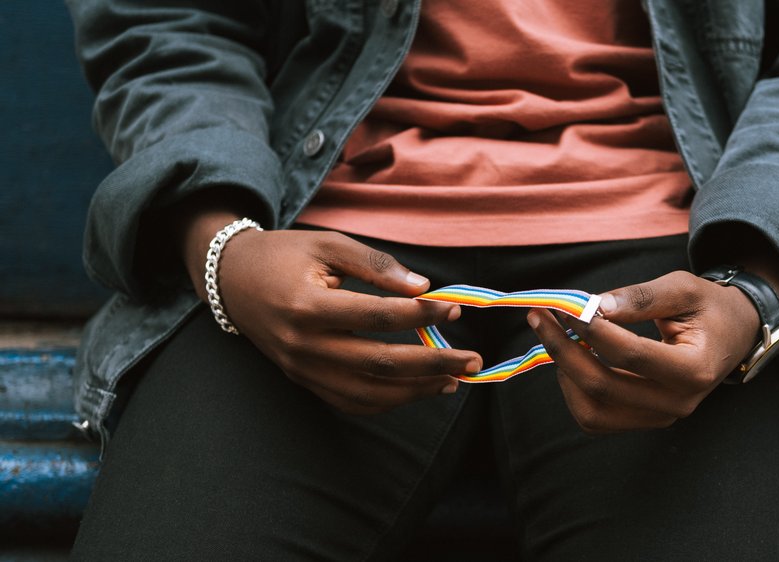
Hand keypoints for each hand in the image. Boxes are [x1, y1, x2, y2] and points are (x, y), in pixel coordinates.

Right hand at [178, 211, 481, 414]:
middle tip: (472, 360)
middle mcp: (303, 344)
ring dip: (416, 390)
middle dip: (432, 364)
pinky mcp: (304, 381)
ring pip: (368, 392)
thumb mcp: (330, 244)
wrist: (233, 281)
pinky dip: (389, 400)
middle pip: (378, 363)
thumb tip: (424, 288)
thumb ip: (377, 264)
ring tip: (454, 379)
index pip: (377, 315)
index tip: (454, 309)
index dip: (420, 315)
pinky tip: (419, 389)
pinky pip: (351, 402)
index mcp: (308, 304)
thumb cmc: (286, 256)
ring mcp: (302, 369)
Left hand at [526, 270, 760, 433]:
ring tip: (554, 335)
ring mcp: (659, 417)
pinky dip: (573, 389)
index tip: (566, 306)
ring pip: (592, 410)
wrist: (730, 336)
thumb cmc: (707, 308)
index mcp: (694, 369)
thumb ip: (640, 297)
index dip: (593, 330)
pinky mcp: (642, 421)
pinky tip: (571, 357)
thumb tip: (594, 306)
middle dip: (563, 349)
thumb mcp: (683, 289)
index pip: (632, 354)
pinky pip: (594, 417)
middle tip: (540, 316)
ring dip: (564, 371)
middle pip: (604, 386)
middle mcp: (677, 403)